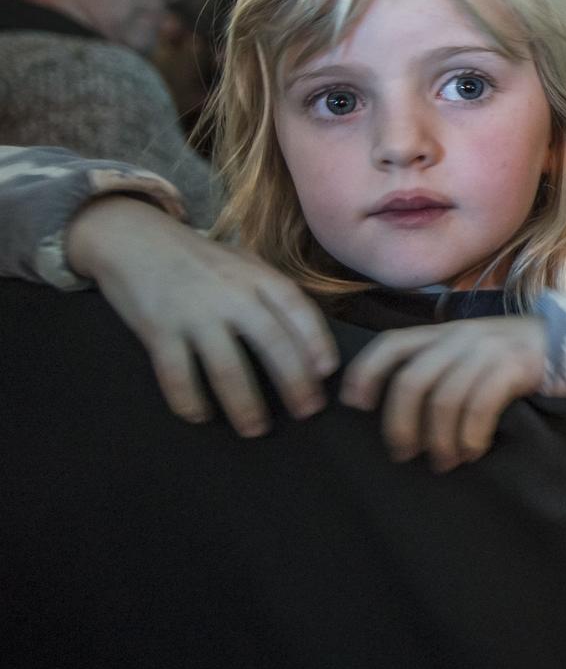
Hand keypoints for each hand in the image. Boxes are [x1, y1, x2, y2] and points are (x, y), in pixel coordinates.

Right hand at [66, 195, 337, 436]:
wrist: (133, 238)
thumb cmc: (199, 258)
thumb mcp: (243, 263)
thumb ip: (272, 293)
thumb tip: (309, 338)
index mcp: (258, 277)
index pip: (299, 310)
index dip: (318, 342)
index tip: (327, 372)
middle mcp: (232, 295)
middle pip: (273, 344)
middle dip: (294, 383)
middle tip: (307, 412)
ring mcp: (195, 313)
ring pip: (228, 369)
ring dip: (245, 405)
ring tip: (256, 430)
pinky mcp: (158, 330)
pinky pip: (177, 375)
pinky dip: (190, 401)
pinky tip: (201, 417)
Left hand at [339, 316, 547, 471]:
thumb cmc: (516, 359)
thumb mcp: (473, 351)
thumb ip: (441, 367)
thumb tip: (402, 412)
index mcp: (444, 333)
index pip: (391, 344)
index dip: (366, 373)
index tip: (356, 405)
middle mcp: (461, 336)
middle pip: (412, 380)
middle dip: (400, 423)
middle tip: (404, 454)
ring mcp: (489, 348)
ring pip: (444, 397)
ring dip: (439, 438)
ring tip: (444, 462)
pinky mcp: (515, 365)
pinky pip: (480, 403)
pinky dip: (471, 434)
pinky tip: (474, 451)